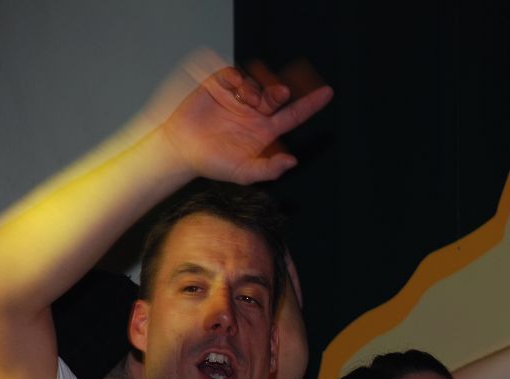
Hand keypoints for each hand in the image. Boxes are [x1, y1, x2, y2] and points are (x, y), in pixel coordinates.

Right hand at [160, 63, 333, 184]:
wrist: (182, 152)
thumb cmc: (213, 163)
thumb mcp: (244, 173)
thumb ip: (268, 170)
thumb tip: (292, 162)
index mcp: (266, 130)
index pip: (294, 115)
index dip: (311, 104)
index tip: (328, 92)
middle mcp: (255, 112)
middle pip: (276, 94)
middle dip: (280, 92)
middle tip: (280, 94)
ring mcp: (237, 97)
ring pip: (256, 82)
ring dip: (257, 87)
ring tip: (247, 98)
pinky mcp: (218, 86)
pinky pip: (232, 73)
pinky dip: (237, 76)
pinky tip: (234, 86)